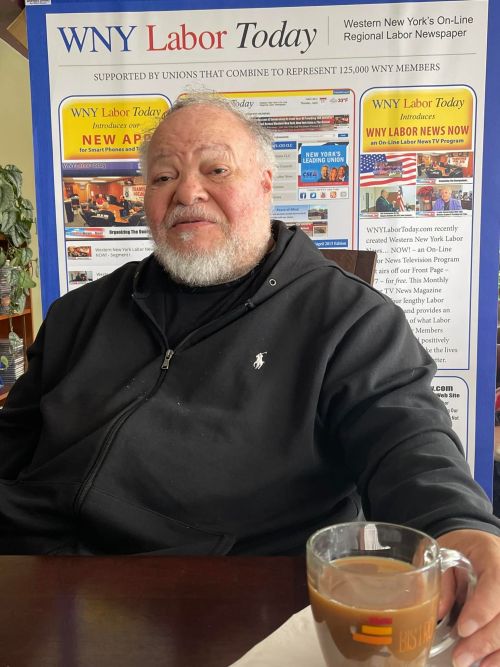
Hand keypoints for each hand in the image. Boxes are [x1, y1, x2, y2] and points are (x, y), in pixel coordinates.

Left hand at [437, 529, 499, 666]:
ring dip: (495, 651)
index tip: (463, 628)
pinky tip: (488, 663)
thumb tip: (439, 611)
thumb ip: (443, 578)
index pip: (496, 581)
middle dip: (485, 639)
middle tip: (461, 656)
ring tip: (473, 663)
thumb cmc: (463, 547)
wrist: (480, 546)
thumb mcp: (445, 550)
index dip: (482, 609)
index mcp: (491, 553)